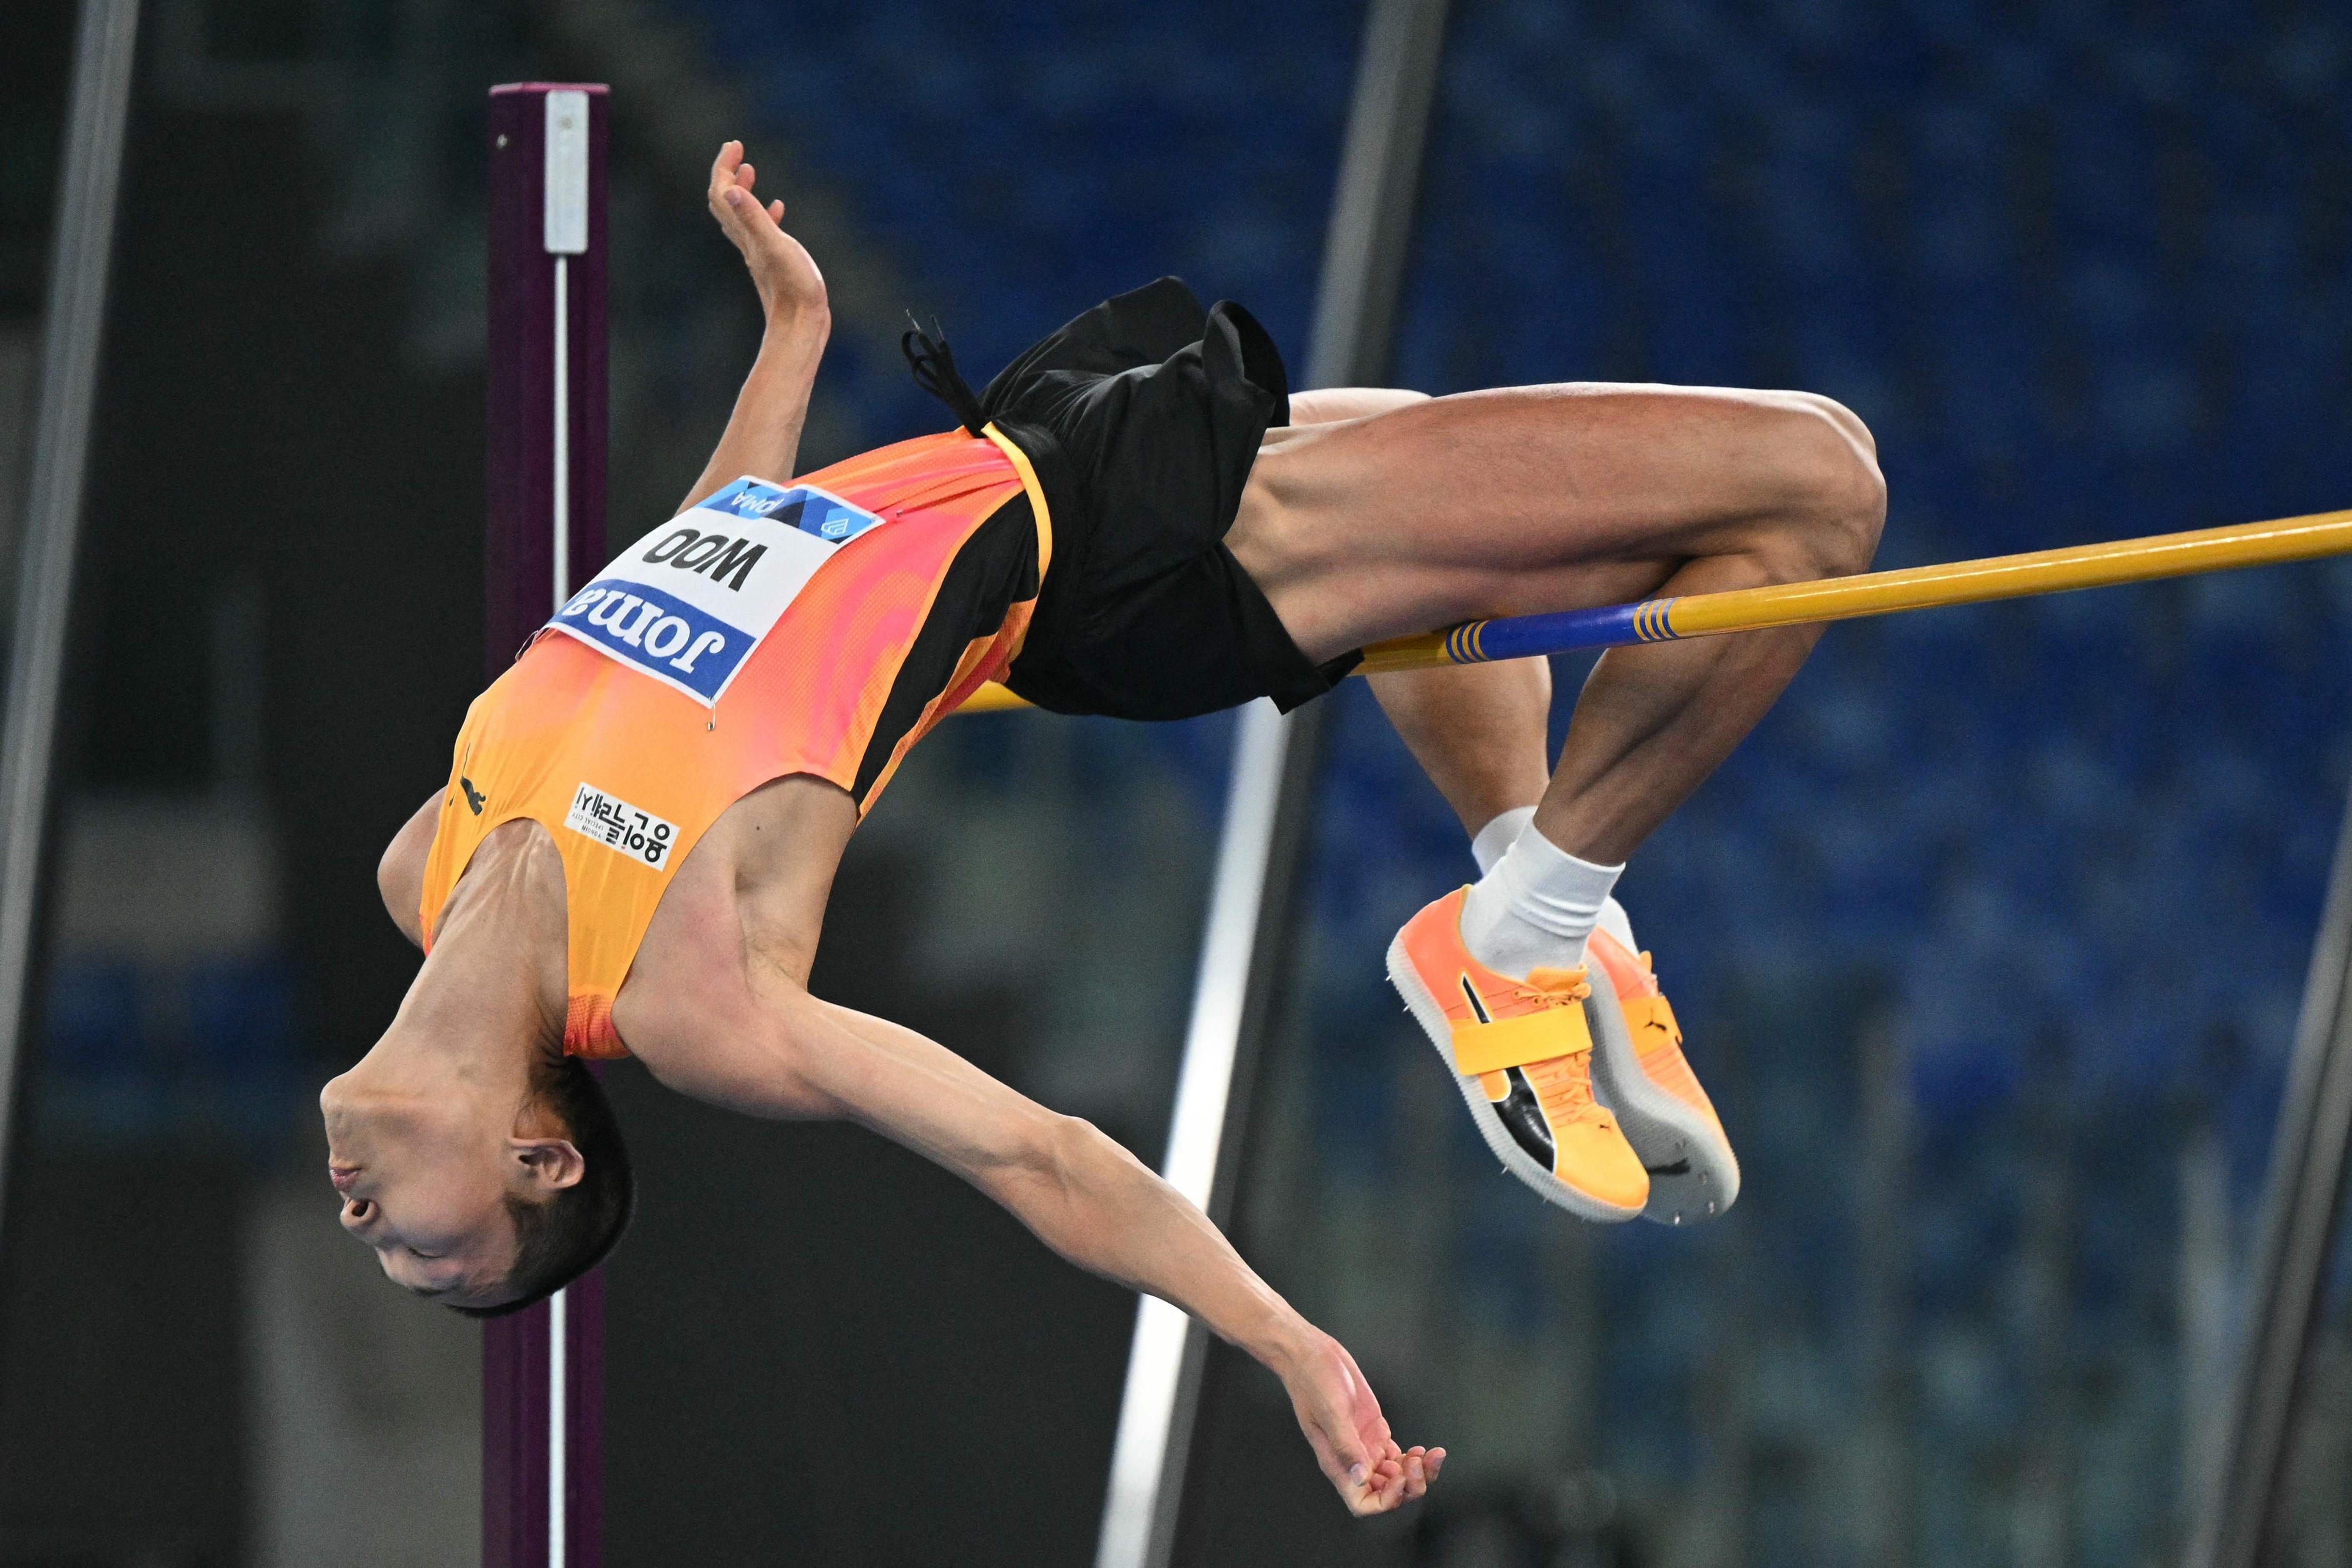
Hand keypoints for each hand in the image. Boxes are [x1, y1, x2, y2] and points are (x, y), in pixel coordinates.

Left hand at [707, 140, 827, 325]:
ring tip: (750, 171)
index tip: (735, 145)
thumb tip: (730, 188)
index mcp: (746, 233)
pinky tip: (778, 208)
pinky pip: (761, 230)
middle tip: (738, 153)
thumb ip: (754, 218)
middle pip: (725, 201)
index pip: (722, 192)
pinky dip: (764, 213)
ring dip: (741, 190)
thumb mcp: (776, 247)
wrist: (801, 326)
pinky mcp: (773, 262)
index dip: (724, 166)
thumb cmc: (793, 289)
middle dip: (727, 173)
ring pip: (740, 215)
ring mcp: (758, 252)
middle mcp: (747, 241)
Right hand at [1277, 1330, 1443, 1515]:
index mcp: (1338, 1463)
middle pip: (1385, 1492)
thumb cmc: (1313, 1380)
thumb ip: (1346, 1445)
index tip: (1400, 1478)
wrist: (1311, 1354)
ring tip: (1430, 1455)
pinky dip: (1413, 1459)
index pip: (1363, 1502)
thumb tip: (1361, 1477)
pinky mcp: (1374, 1431)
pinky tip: (1422, 1450)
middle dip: (1409, 1486)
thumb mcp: (1332, 1412)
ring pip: (1395, 1476)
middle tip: (1420, 1463)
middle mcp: (1353, 1460)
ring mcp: (1365, 1446)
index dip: (1386, 1499)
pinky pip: (1397, 1458)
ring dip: (1416, 1473)